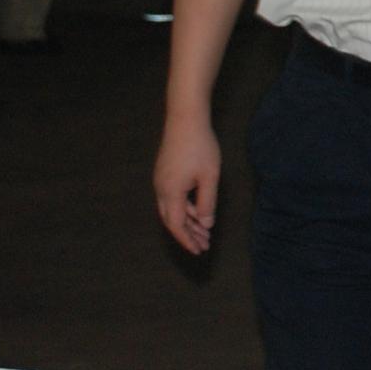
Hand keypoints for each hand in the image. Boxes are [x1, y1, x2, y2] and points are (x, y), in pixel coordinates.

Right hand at [152, 116, 220, 253]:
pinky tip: (198, 211)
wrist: (185, 118)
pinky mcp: (165, 173)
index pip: (177, 225)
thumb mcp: (210, 177)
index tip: (199, 251)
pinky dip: (185, 208)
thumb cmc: (200, 146)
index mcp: (171, 192)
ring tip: (204, 231)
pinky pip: (172, 198)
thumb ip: (207, 202)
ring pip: (172, 209)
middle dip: (188, 235)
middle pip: (172, 220)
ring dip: (188, 221)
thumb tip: (206, 224)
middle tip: (204, 246)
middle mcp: (161, 189)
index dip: (188, 240)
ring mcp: (161, 180)